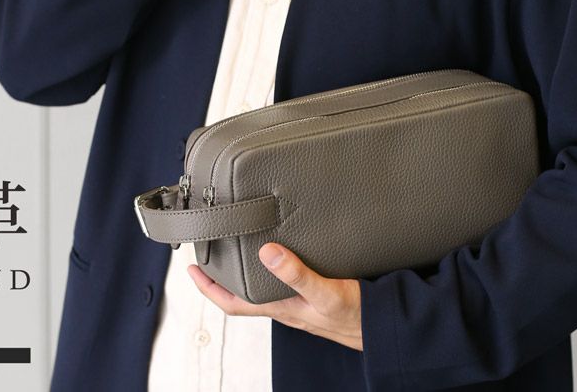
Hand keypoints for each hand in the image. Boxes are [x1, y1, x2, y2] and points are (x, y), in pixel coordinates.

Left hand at [187, 242, 362, 351]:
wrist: (384, 327)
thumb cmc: (356, 316)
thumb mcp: (326, 292)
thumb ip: (297, 274)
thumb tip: (267, 252)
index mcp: (280, 307)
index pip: (231, 303)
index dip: (208, 288)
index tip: (192, 268)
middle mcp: (284, 305)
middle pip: (241, 295)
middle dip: (221, 277)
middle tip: (208, 252)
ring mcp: (297, 302)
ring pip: (259, 289)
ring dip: (242, 272)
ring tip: (234, 248)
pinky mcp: (311, 294)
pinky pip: (280, 283)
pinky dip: (269, 269)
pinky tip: (276, 253)